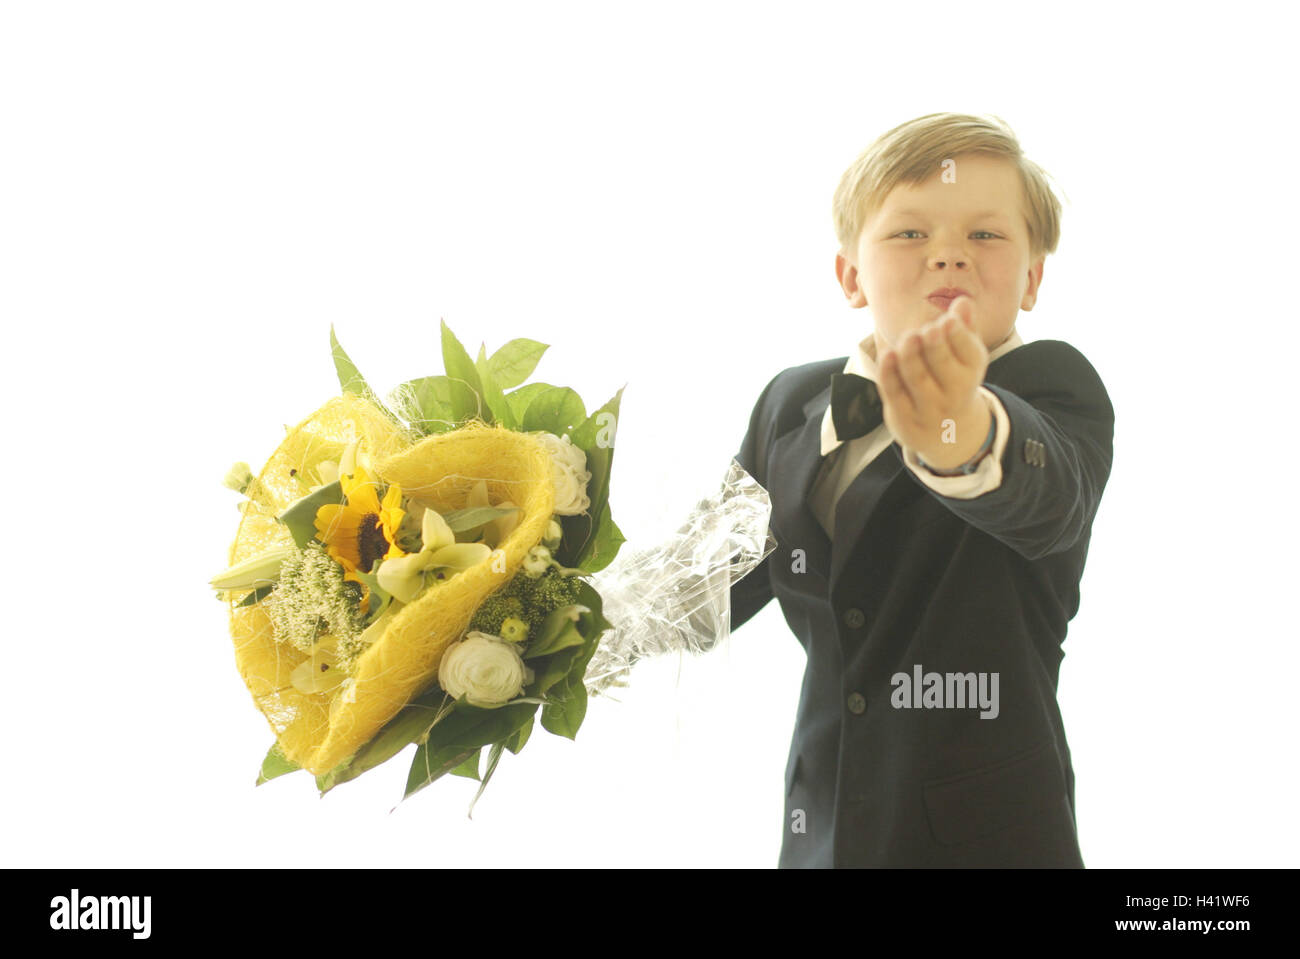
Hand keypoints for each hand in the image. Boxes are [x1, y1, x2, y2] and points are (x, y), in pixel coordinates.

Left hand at [876, 296, 989, 462]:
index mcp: (972, 370)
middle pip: (942, 365)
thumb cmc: (953, 379)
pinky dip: (889, 372)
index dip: (957, 337)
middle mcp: (954, 392)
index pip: (969, 353)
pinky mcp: (904, 416)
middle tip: (927, 330)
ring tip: (909, 337)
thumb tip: (962, 302)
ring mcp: (928, 407)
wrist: (945, 432)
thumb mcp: (965, 355)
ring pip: (917, 378)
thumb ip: (964, 328)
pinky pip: (894, 392)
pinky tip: (887, 354)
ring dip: (910, 355)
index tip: (947, 321)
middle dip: (935, 346)